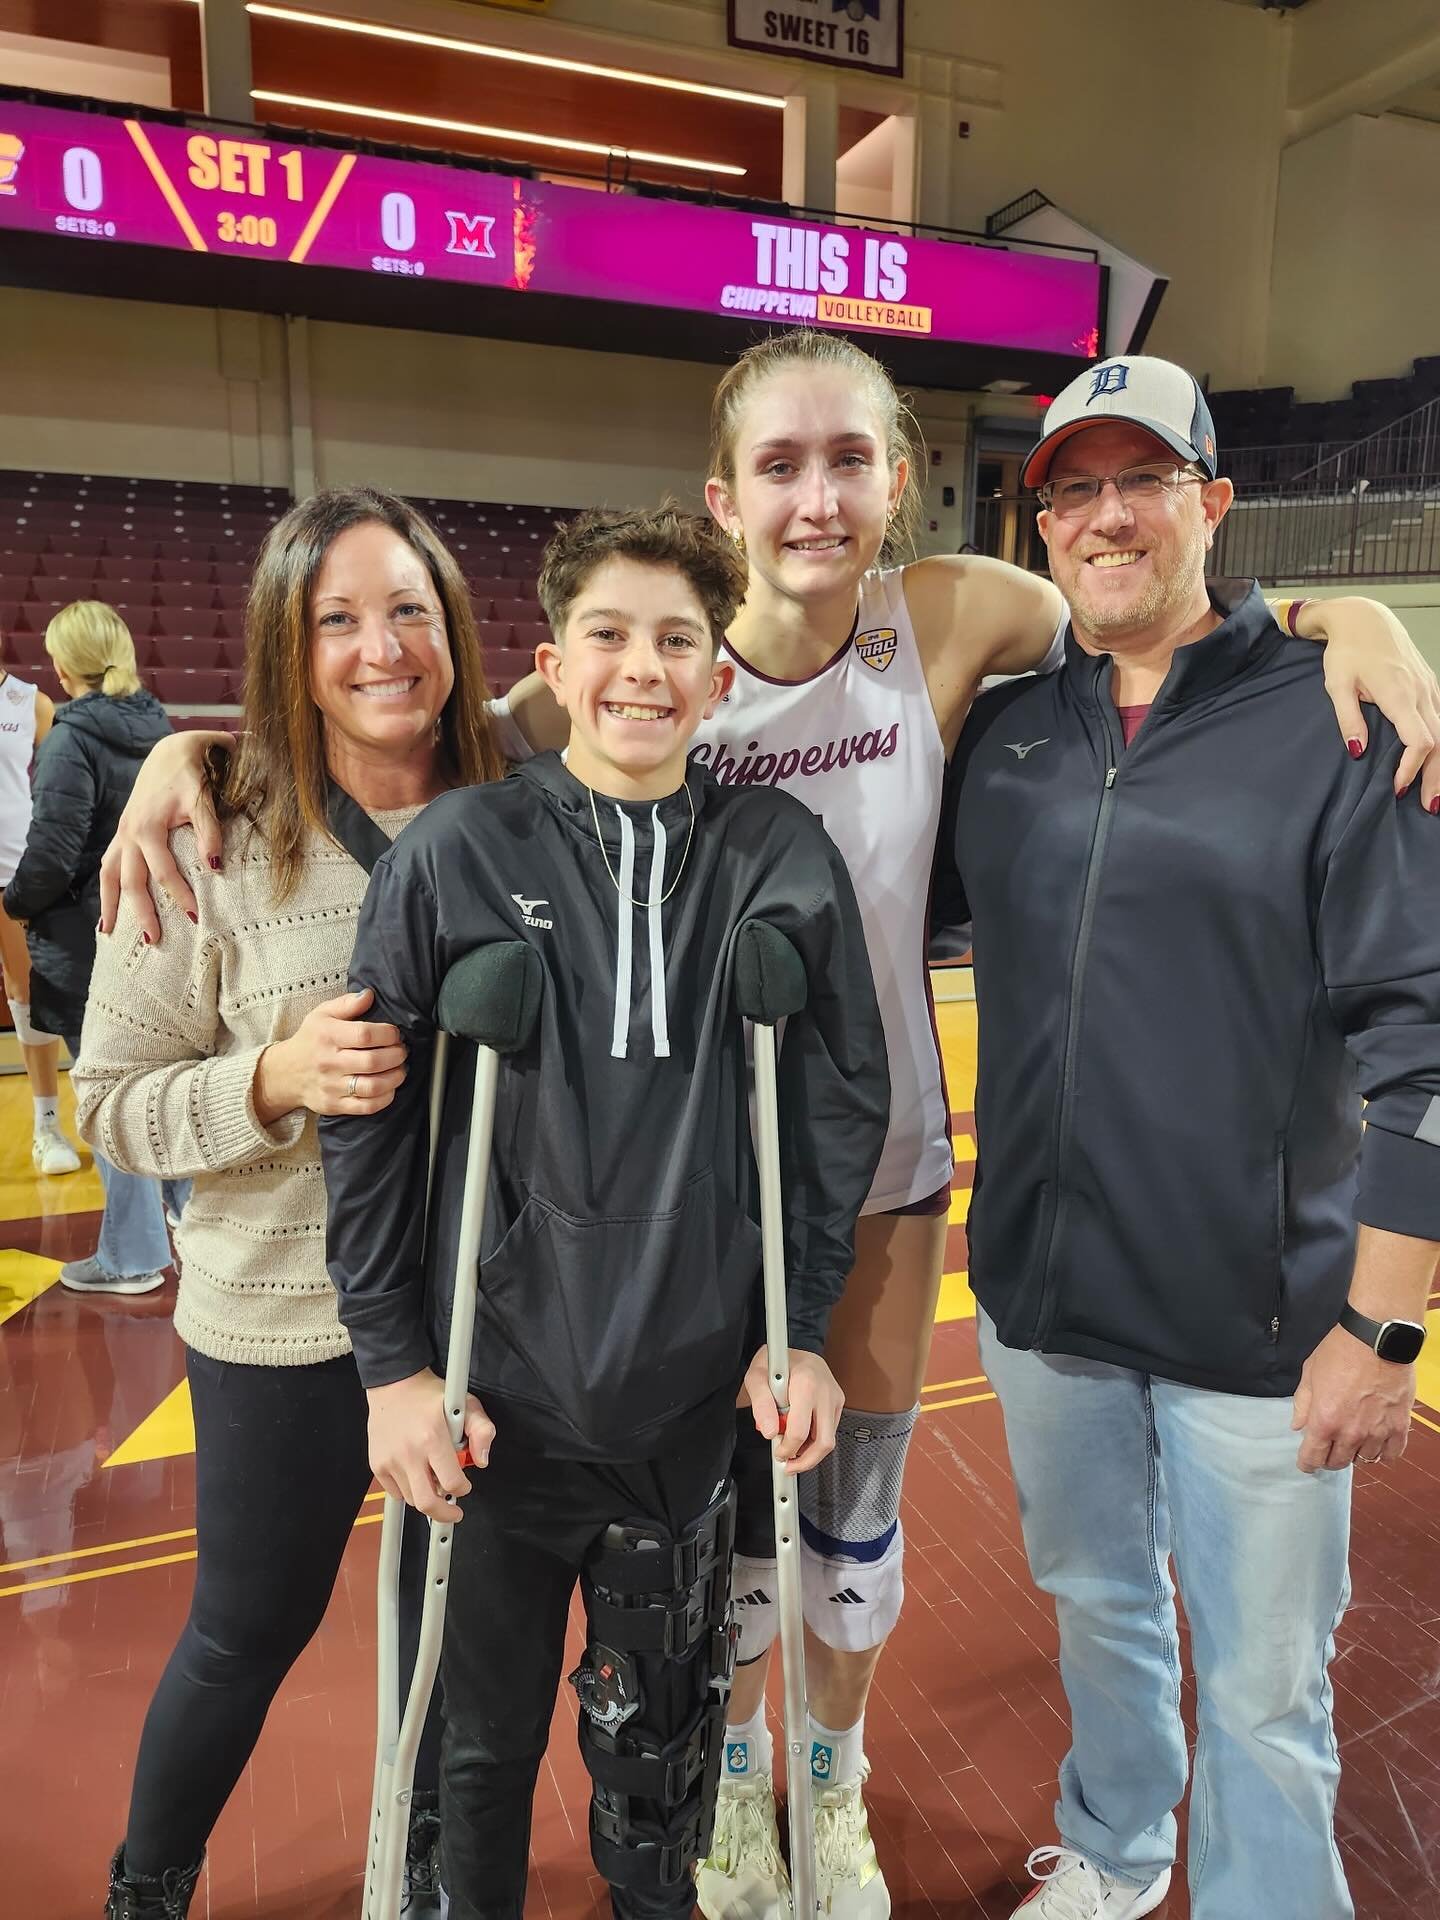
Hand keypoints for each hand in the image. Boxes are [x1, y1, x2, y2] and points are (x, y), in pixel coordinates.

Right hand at [98, 730, 232, 940]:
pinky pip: (108, 864)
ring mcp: (122, 833)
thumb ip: (210, 830)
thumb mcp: (204, 796)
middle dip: (142, 912)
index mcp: (148, 826)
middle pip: (131, 881)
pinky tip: (107, 906)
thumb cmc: (193, 772)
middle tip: (155, 941)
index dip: (180, 895)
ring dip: (111, 904)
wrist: (171, 751)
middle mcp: (129, 833)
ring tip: (110, 934)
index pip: (164, 871)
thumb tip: (215, 866)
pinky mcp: (122, 833)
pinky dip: (106, 887)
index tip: (196, 918)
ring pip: (110, 875)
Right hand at [252, 987, 406, 1122]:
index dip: (388, 1034)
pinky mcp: (334, 1105)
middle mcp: (329, 1062)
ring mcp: (332, 1086)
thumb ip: (347, 1003)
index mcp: (328, 1035)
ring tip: (400, 1068)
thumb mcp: (322, 1014)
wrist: (285, 1073)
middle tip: (401, 1051)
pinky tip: (390, 1087)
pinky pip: (367, 1107)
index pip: (365, 1035)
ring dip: (395, 1077)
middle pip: (373, 1061)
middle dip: (396, 1055)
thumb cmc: (310, 1040)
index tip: (395, 1034)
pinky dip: (386, 1098)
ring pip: (372, 1086)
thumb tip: (369, 995)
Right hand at [366, 1369, 495, 1520]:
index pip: (452, 1482)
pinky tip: (416, 1476)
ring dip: (427, 1497)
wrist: (394, 1384)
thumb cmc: (430, 1394)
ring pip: (412, 1499)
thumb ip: (482, 1430)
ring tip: (434, 1483)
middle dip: (445, 1513)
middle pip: (427, 1503)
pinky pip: (395, 1492)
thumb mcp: (466, 1403)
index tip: (464, 1485)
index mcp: (432, 1438)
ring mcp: (390, 1460)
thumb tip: (482, 1460)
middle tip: (453, 1512)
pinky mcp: (377, 1464)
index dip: (463, 1489)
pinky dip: (408, 1491)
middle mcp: (409, 1452)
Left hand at [744, 1346, 844, 1473]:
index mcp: (806, 1383)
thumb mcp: (756, 1377)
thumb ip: (761, 1404)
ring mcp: (835, 1397)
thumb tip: (770, 1432)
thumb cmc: (774, 1362)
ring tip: (792, 1451)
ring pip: (829, 1440)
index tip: (777, 1453)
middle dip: (805, 1461)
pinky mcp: (838, 1402)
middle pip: (824, 1443)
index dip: (787, 1449)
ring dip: (810, 1452)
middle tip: (788, 1464)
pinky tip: (801, 1437)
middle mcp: (826, 1391)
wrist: (794, 1347)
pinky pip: (830, 1430)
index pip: (800, 1431)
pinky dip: (815, 1440)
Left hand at [1292, 1322, 1415, 1471]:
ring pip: (1364, 1459)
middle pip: (1338, 1462)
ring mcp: (1377, 1432)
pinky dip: (1383, 1453)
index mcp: (1324, 1421)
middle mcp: (1350, 1433)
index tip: (1307, 1462)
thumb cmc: (1340, 1352)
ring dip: (1355, 1453)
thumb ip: (1302, 1404)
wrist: (1377, 1339)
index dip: (1307, 1463)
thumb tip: (1298, 1426)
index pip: (1312, 1458)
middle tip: (1329, 1447)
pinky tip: (1376, 1444)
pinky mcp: (1399, 1426)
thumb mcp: (1309, 1374)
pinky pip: (1392, 1453)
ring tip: (1352, 1440)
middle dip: (1329, 1458)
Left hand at [1311, 599, 1439, 805]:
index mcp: (1399, 694)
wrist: (1363, 618)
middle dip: (1436, 776)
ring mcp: (1429, 687)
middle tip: (1429, 806)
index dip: (1412, 768)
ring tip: (1434, 792)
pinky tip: (1436, 761)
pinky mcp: (1429, 684)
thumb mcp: (1336, 685)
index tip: (1396, 788)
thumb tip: (1357, 751)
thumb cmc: (1346, 652)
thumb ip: (1348, 719)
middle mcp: (1421, 692)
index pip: (1419, 740)